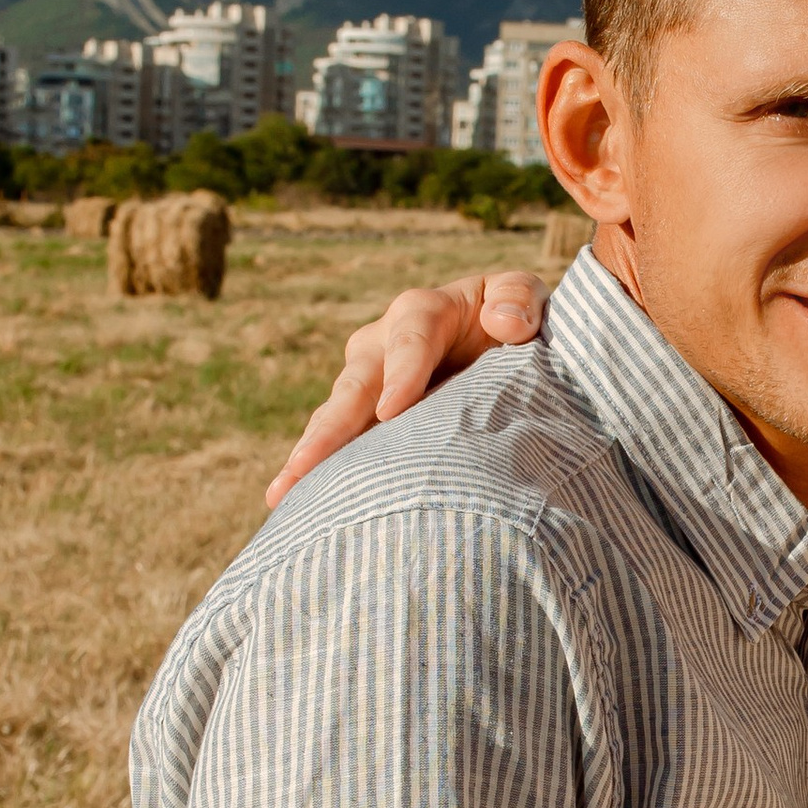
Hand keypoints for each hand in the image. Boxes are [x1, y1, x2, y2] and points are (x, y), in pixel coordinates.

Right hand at [265, 271, 549, 506]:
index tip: (393, 412)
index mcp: (422, 312)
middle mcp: (381, 346)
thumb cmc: (514, 319)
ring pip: (336, 419)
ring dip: (309, 457)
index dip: (402, 372)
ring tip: (284, 494)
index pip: (410, 338)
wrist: (501, 346)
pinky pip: (341, 446)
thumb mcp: (523, 298)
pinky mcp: (366, 420)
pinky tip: (297, 509)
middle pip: (355, 385)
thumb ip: (519, 298)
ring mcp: (367, 385)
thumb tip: (504, 322)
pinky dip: (321, 475)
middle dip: (330, 427)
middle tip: (304, 464)